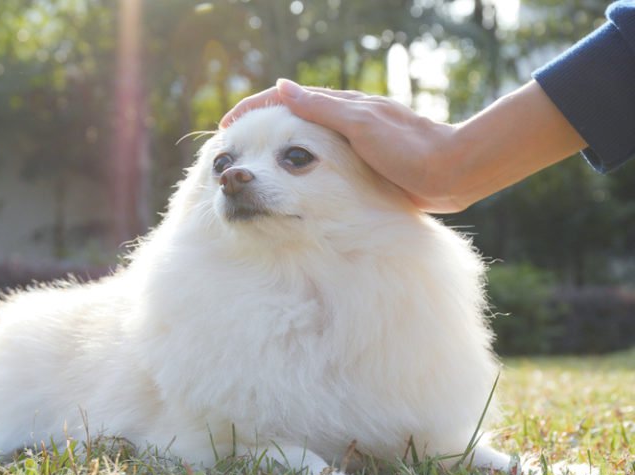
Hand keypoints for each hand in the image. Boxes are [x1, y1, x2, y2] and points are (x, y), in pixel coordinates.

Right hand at [221, 79, 585, 212]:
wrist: (451, 171)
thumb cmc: (409, 147)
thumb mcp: (360, 124)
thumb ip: (321, 107)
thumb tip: (281, 87)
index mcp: (341, 106)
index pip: (287, 100)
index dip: (254, 109)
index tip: (227, 125)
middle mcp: (344, 121)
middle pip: (292, 118)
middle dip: (259, 128)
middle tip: (234, 147)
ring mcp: (353, 142)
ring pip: (305, 141)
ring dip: (277, 148)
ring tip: (253, 166)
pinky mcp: (363, 164)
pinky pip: (321, 161)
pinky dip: (299, 166)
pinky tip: (292, 181)